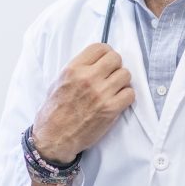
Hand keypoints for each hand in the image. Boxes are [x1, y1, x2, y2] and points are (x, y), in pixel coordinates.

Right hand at [32, 43, 134, 163]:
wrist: (54, 138)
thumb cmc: (54, 112)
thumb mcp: (58, 83)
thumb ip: (76, 70)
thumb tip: (94, 62)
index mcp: (73, 69)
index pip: (100, 48)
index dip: (106, 53)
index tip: (105, 61)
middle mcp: (88, 78)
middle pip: (116, 58)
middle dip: (115, 66)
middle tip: (111, 75)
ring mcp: (101, 94)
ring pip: (125, 75)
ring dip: (122, 81)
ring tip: (114, 89)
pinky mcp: (110, 109)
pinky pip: (130, 94)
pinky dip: (126, 96)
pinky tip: (117, 100)